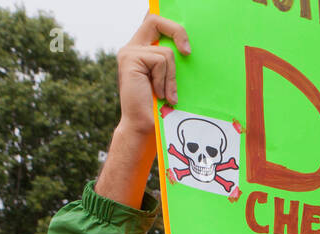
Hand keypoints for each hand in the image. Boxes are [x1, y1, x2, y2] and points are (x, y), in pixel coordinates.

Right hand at [96, 14, 190, 206]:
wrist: (143, 128)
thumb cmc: (160, 108)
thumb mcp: (169, 80)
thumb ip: (172, 63)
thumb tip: (190, 48)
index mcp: (141, 50)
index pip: (154, 22)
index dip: (171, 26)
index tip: (186, 47)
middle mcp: (132, 48)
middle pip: (155, 20)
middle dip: (176, 31)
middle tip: (188, 53)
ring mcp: (129, 52)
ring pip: (166, 52)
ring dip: (171, 77)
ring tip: (164, 94)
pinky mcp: (130, 59)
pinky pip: (161, 61)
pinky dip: (165, 80)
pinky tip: (158, 94)